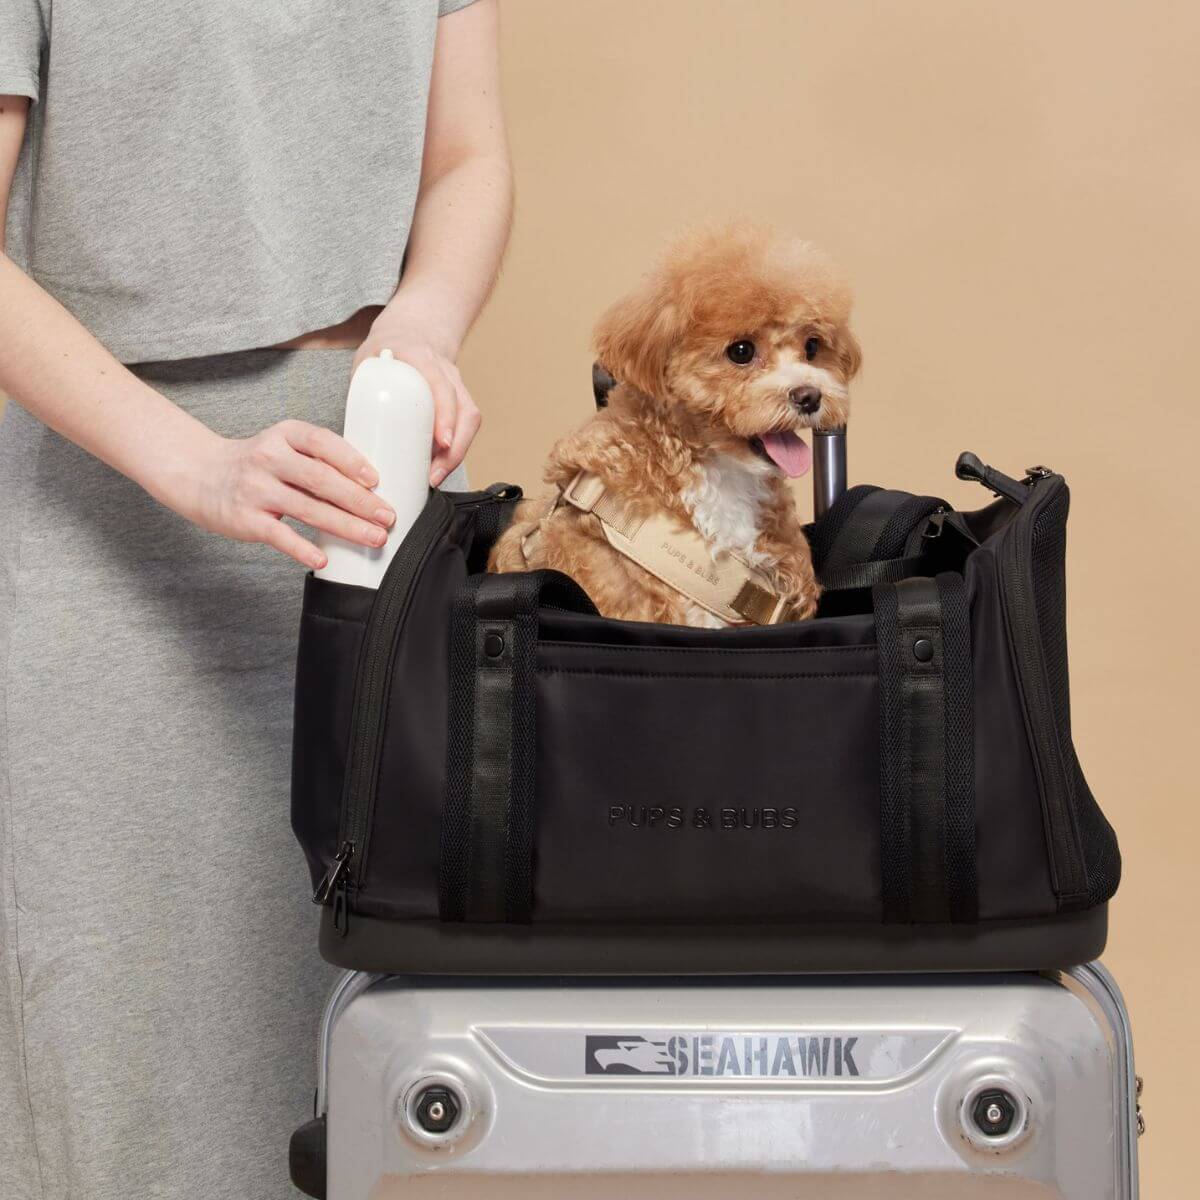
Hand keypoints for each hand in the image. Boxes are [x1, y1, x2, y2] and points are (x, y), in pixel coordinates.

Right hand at [163, 420, 395, 568]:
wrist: (200, 475)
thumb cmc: (256, 464)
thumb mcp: (284, 446)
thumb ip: (319, 460)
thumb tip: (370, 487)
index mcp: (285, 435)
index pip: (323, 443)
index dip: (351, 461)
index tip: (375, 480)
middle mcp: (270, 458)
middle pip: (322, 480)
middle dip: (360, 500)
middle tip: (386, 516)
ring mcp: (257, 489)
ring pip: (309, 509)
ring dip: (347, 526)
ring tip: (374, 537)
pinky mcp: (246, 519)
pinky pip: (280, 536)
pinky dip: (303, 549)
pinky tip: (323, 559)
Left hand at [354, 313, 481, 485]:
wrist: (412, 334)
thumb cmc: (386, 349)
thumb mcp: (367, 360)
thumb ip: (360, 388)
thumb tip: (349, 433)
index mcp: (420, 356)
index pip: (440, 383)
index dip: (445, 413)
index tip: (442, 441)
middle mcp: (446, 370)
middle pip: (464, 410)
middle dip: (454, 448)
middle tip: (434, 475)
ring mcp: (457, 385)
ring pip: (469, 421)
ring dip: (457, 454)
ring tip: (435, 477)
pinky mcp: (460, 401)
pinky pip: (466, 427)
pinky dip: (455, 450)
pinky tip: (438, 467)